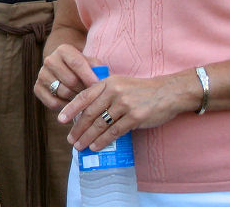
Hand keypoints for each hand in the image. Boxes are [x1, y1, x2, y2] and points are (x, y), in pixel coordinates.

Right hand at [35, 44, 98, 110]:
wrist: (63, 68)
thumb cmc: (83, 67)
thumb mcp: (91, 63)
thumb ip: (98, 70)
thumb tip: (103, 81)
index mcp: (63, 50)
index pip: (77, 63)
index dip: (88, 76)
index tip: (98, 86)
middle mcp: (50, 60)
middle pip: (70, 80)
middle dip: (84, 90)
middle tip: (93, 96)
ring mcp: (42, 74)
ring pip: (63, 92)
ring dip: (75, 99)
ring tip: (84, 100)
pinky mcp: (37, 88)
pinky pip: (53, 102)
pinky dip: (65, 107)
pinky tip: (72, 104)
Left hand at [59, 72, 192, 151]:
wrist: (168, 92)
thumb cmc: (141, 90)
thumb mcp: (120, 84)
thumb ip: (104, 93)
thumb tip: (86, 113)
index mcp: (107, 82)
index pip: (84, 96)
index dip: (71, 109)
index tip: (60, 120)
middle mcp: (114, 92)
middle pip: (90, 113)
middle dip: (78, 128)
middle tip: (70, 139)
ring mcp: (125, 104)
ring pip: (101, 124)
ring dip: (88, 137)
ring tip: (80, 146)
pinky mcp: (135, 117)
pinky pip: (115, 131)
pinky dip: (103, 140)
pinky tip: (96, 146)